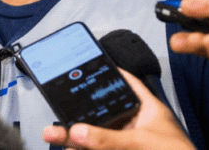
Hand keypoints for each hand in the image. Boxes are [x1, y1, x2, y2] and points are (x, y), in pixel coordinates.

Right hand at [42, 69, 194, 149]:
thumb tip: (79, 132)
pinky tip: (73, 149)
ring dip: (82, 137)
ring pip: (103, 137)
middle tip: (63, 110)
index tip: (94, 67)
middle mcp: (141, 127)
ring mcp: (136, 144)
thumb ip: (107, 139)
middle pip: (108, 115)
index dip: (112, 74)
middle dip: (85, 115)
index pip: (129, 84)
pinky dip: (89, 149)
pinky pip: (104, 149)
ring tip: (58, 134)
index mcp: (150, 111)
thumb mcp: (140, 143)